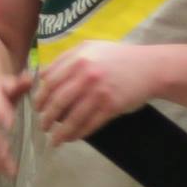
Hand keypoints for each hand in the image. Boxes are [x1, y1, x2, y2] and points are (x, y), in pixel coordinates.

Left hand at [34, 42, 157, 145]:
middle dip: (46, 117)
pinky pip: (90, 124)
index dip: (40, 97)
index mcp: (77, 59)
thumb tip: (42, 76)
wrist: (150, 67)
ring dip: (60, 131)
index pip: (49, 82)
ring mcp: (99, 92)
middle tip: (42, 126)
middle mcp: (85, 75)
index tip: (36, 107)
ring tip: (53, 139)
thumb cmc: (117, 57)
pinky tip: (71, 138)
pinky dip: (78, 133)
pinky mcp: (111, 107)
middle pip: (57, 101)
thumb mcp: (89, 48)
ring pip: (72, 117)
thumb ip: (65, 59)